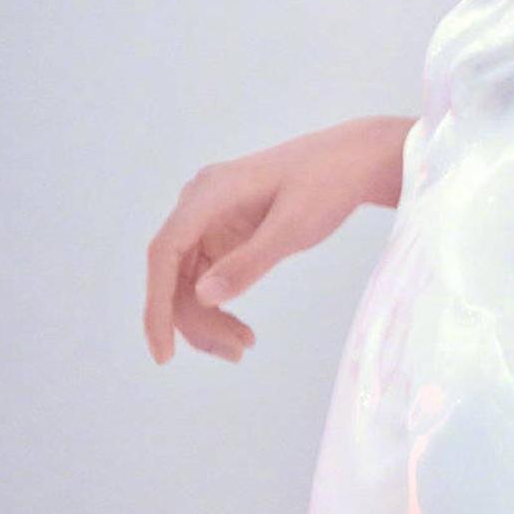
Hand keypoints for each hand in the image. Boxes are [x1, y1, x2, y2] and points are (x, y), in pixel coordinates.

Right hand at [143, 120, 386, 363]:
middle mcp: (199, 203)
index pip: (163, 253)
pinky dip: (219, 304)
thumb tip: (202, 296)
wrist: (357, 160)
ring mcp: (210, 218)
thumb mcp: (295, 226)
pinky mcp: (225, 232)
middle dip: (197, 320)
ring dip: (208, 318)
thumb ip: (250, 261)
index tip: (163, 352)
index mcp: (208, 193)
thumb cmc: (330, 184)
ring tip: (244, 347)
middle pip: (174, 274)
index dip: (156, 306)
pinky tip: (240, 329)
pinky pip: (206, 275)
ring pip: (188, 280)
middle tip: (238, 352)